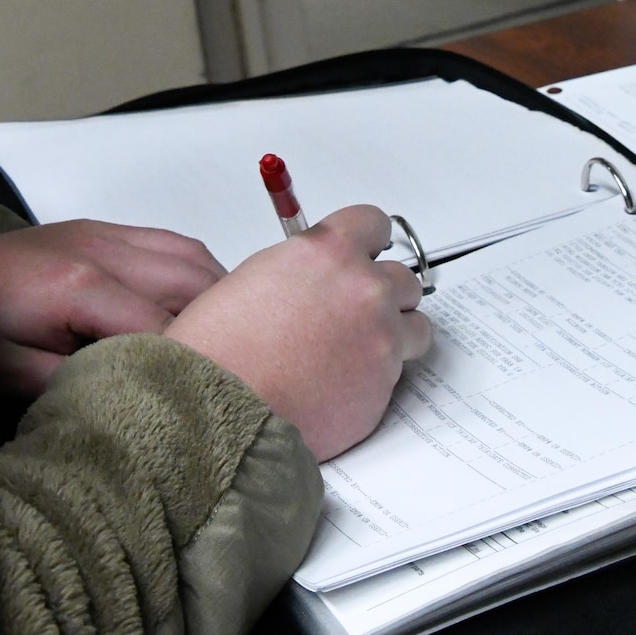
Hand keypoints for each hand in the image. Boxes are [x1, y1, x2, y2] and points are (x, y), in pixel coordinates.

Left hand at [0, 220, 224, 410]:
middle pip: (194, 282)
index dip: (191, 365)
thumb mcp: (15, 380)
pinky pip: (170, 243)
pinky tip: (198, 309)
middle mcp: (103, 248)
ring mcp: (104, 232)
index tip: (209, 401)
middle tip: (234, 372)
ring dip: (217, 296)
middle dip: (221, 327)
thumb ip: (85, 386)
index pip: (165, 327)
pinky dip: (196, 275)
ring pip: (191, 255)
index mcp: (80, 287)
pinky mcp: (100, 230)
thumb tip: (145, 398)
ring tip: (225, 343)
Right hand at [165, 205, 432, 459]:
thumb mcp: (256, 277)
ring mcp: (381, 338)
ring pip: (414, 328)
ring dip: (393, 336)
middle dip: (382, 295)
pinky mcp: (386, 386)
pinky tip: (340, 384)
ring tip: (355, 353)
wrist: (221, 409)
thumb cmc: (222, 350)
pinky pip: (397, 374)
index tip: (366, 254)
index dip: (367, 243)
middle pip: (403, 280)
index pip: (374, 225)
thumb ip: (303, 268)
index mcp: (328, 252)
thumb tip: (321, 278)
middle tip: (354, 313)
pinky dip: (376, 378)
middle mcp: (363, 289)